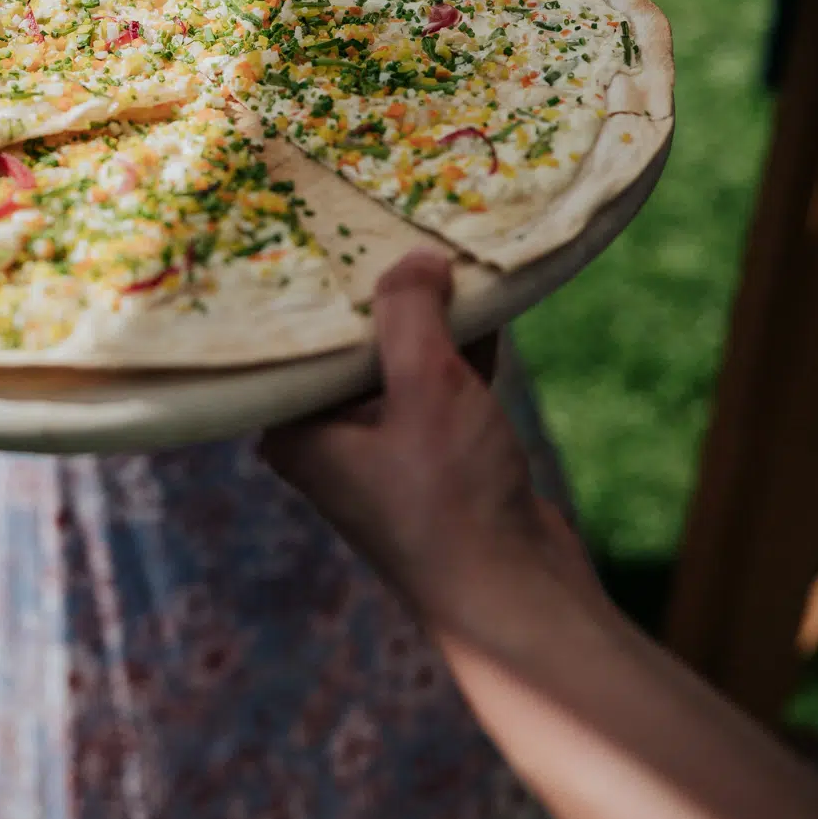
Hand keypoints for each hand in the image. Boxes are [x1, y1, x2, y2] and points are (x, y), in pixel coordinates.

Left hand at [263, 251, 593, 638]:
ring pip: (407, 361)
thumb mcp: (424, 385)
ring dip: (435, 317)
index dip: (324, 284)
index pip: (300, 339)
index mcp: (297, 430)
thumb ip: (409, 312)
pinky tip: (491, 301)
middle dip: (387, 292)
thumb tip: (415, 258)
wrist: (519, 597)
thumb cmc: (451, 497)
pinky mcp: (442, 458)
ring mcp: (390, 451)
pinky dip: (467, 349)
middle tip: (402, 221)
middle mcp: (332, 440)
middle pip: (356, 344)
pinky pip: (446, 384)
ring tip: (452, 249)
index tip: (338, 222)